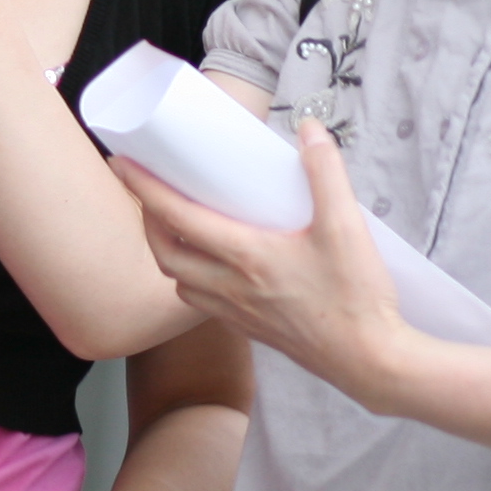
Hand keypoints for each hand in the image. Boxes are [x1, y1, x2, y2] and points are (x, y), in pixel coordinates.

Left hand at [116, 119, 416, 400]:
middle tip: (148, 194)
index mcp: (245, 256)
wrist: (370, 361)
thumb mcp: (347, 226)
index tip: (120, 163)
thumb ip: (326, 173)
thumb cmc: (357, 297)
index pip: (175, 215)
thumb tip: (309, 130)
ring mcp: (236, 311)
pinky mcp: (249, 329)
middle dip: (147, 220)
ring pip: (179, 281)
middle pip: (163, 252)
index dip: (143, 187)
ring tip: (175, 227)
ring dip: (168, 252)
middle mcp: (229, 286)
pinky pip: (201, 302)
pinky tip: (211, 266)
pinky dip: (192, 279)